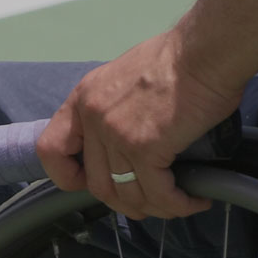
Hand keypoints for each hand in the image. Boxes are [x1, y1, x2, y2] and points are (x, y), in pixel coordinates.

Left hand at [35, 29, 242, 219]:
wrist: (206, 49)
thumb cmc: (180, 57)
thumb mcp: (126, 76)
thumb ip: (115, 108)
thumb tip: (126, 138)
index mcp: (84, 99)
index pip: (50, 149)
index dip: (67, 176)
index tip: (87, 182)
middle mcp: (94, 118)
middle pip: (98, 184)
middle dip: (125, 202)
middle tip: (151, 200)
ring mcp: (117, 135)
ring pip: (127, 195)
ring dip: (155, 207)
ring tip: (179, 202)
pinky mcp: (146, 149)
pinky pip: (158, 194)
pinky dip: (178, 204)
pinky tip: (195, 200)